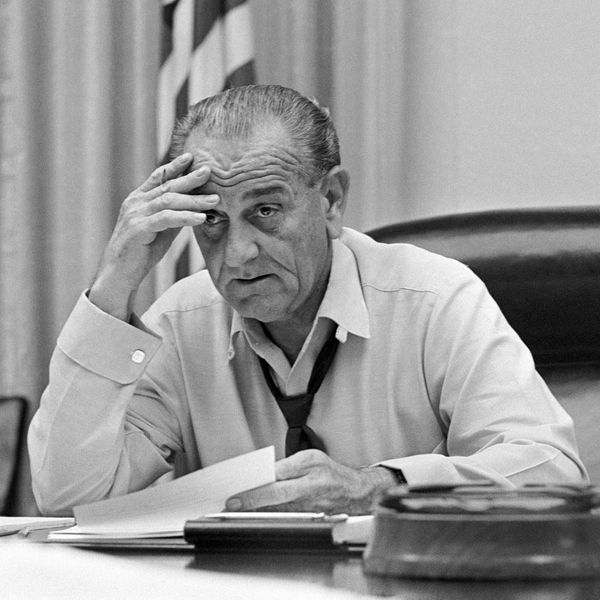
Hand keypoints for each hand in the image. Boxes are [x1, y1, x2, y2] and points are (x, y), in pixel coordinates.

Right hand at [90, 153, 216, 318]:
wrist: (119, 274)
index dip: (174, 166)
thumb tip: (195, 208)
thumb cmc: (140, 253)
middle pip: (167, 186)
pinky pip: (166, 219)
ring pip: (169, 200)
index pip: (158, 177)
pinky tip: (201, 217)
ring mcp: (136, 215)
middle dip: (189, 177)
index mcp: (138, 200)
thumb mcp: (160, 230)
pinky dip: (185, 217)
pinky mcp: (139, 229)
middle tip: (209, 171)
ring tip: (214, 199)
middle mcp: (136, 203)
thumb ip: (174, 216)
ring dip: (194, 199)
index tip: (191, 157)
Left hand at [225, 450, 397, 514]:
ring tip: (238, 506)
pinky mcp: (308, 516)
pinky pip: (285, 514)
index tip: (236, 496)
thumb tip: (264, 474)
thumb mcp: (310, 458)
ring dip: (257, 509)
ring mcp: (309, 507)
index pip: (276, 481)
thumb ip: (287, 465)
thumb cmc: (332, 472)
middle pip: (274, 498)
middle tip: (232, 504)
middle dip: (251, 502)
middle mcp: (309, 491)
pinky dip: (269, 513)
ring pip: (277, 509)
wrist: (355, 492)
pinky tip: (256, 511)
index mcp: (310, 470)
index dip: (254, 491)